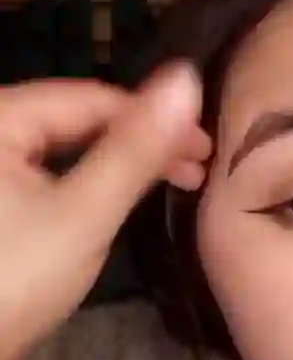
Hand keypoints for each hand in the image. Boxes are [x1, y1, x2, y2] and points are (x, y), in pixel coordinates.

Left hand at [0, 64, 208, 359]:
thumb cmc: (15, 281)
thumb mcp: (84, 214)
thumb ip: (135, 150)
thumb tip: (187, 79)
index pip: (92, 99)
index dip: (154, 119)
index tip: (207, 151)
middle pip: (79, 120)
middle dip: (141, 143)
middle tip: (196, 174)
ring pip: (68, 145)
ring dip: (121, 162)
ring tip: (170, 184)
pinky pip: (52, 171)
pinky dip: (91, 181)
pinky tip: (118, 197)